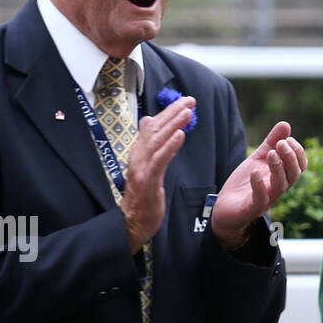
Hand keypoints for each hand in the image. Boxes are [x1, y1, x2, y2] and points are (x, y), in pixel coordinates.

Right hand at [122, 97, 195, 252]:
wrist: (132, 221)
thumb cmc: (143, 196)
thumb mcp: (146, 167)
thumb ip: (150, 146)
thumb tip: (148, 121)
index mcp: (139, 152)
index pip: (153, 126)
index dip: (168, 112)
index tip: (184, 101)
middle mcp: (138, 156)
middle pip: (155, 128)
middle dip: (173, 112)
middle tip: (190, 100)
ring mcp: (142, 168)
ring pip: (158, 140)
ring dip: (173, 124)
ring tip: (188, 111)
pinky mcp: (148, 180)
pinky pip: (160, 160)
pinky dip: (170, 146)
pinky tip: (180, 135)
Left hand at [211, 122, 306, 249]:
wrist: (225, 207)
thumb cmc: (245, 183)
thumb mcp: (258, 158)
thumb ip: (271, 142)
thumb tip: (286, 125)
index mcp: (282, 177)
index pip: (300, 166)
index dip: (298, 152)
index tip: (287, 138)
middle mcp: (278, 189)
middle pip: (294, 175)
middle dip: (290, 157)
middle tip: (280, 143)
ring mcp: (267, 200)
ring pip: (281, 186)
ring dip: (278, 168)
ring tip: (271, 153)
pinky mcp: (252, 209)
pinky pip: (261, 199)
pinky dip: (259, 185)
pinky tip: (255, 171)